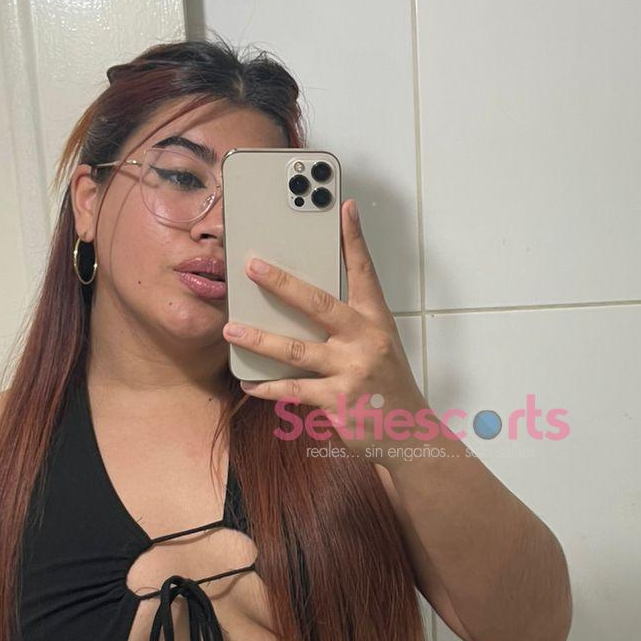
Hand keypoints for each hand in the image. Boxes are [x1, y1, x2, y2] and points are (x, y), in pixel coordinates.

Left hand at [223, 199, 429, 457]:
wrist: (409, 434)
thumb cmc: (386, 385)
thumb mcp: (378, 346)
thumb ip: (349, 324)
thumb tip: (304, 305)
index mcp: (376, 321)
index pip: (364, 273)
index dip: (354, 239)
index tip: (344, 207)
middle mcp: (365, 341)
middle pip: (319, 305)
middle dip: (283, 283)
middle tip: (253, 265)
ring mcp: (351, 371)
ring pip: (295, 350)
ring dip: (259, 338)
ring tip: (232, 328)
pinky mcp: (337, 401)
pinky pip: (293, 390)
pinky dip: (268, 387)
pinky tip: (249, 383)